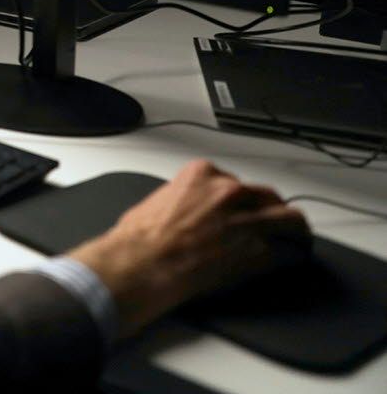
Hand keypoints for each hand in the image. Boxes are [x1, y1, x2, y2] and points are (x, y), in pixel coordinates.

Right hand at [68, 159, 310, 338]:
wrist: (142, 263)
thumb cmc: (141, 238)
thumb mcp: (160, 199)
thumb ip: (185, 198)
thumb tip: (189, 210)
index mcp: (203, 174)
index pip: (237, 182)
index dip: (242, 200)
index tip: (242, 210)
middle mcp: (230, 192)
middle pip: (270, 197)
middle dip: (273, 211)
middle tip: (276, 223)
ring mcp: (248, 222)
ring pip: (292, 221)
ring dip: (296, 232)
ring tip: (297, 241)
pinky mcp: (259, 253)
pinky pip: (290, 254)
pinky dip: (291, 259)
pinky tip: (289, 263)